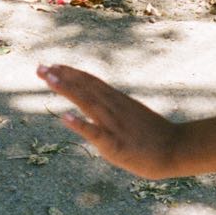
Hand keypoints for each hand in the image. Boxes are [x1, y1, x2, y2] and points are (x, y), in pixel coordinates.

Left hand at [37, 64, 181, 178]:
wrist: (176, 149)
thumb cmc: (154, 135)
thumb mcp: (132, 114)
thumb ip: (114, 108)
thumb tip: (99, 105)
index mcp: (117, 101)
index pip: (90, 82)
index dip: (71, 73)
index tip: (53, 65)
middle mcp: (113, 108)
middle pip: (84, 88)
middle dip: (61, 77)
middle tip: (39, 67)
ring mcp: (114, 125)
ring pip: (87, 103)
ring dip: (67, 90)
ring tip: (49, 79)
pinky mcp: (115, 144)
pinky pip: (95, 133)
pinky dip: (80, 124)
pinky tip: (65, 117)